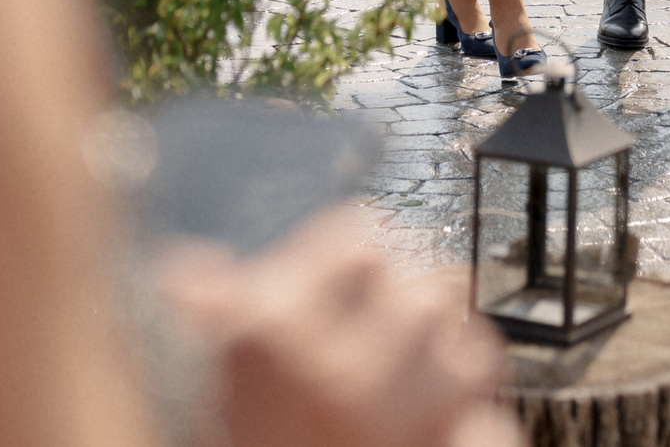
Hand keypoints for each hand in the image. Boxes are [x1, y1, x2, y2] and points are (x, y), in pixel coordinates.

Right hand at [160, 207, 515, 446]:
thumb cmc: (211, 438)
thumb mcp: (181, 380)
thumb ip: (196, 315)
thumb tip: (194, 270)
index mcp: (267, 333)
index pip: (361, 243)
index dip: (360, 267)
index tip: (354, 291)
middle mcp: (335, 374)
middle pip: (429, 291)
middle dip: (414, 318)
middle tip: (386, 348)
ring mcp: (390, 433)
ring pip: (471, 354)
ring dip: (451, 370)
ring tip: (414, 396)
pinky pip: (488, 433)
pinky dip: (470, 436)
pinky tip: (436, 441)